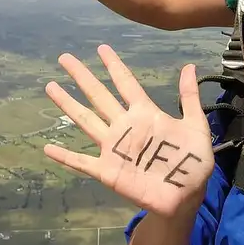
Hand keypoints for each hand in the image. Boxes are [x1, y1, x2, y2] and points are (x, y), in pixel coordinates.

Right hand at [43, 45, 214, 217]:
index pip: (126, 84)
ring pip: (86, 121)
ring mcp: (115, 149)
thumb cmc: (193, 162)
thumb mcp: (196, 126)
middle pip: (99, 96)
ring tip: (51, 87)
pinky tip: (48, 148)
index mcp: (146, 114)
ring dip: (68, 105)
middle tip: (65, 58)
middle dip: (83, 77)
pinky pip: (82, 162)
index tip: (102, 48)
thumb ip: (189, 98)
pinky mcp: (108, 171)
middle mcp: (126, 127)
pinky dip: (65, 156)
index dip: (114, 66)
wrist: (187, 196)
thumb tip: (189, 66)